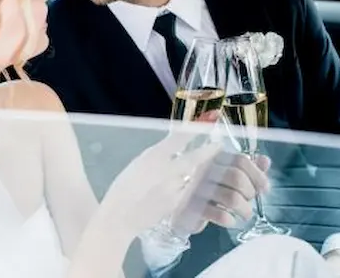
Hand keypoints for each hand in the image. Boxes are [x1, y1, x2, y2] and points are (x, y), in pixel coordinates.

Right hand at [105, 129, 222, 234]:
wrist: (121, 216)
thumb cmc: (124, 187)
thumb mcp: (138, 164)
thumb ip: (157, 156)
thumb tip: (173, 149)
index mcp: (153, 156)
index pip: (178, 139)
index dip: (194, 130)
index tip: (205, 124)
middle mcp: (167, 170)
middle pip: (195, 158)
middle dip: (209, 151)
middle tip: (219, 145)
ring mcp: (175, 188)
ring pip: (193, 176)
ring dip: (198, 172)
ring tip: (202, 169)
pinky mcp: (179, 204)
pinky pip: (188, 191)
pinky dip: (188, 188)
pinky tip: (182, 189)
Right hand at [170, 150, 270, 235]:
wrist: (179, 209)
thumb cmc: (206, 190)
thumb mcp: (226, 176)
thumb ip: (246, 168)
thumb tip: (265, 161)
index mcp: (213, 158)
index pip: (240, 160)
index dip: (257, 174)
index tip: (264, 188)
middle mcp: (203, 169)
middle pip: (236, 177)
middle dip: (250, 193)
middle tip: (249, 201)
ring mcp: (196, 188)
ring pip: (231, 198)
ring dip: (245, 210)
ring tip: (244, 214)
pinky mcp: (192, 207)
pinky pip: (219, 215)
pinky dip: (230, 220)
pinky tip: (230, 221)